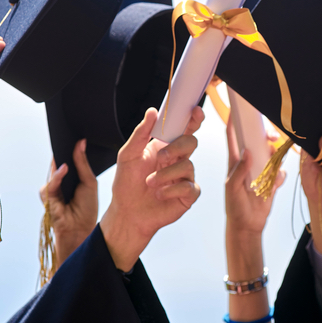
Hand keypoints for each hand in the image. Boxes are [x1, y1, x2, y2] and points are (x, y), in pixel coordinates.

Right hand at [40, 139, 98, 262]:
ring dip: (60, 160)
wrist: (81, 229)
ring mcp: (52, 188)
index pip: (67, 158)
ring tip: (66, 146)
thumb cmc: (87, 207)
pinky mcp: (48, 197)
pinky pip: (51, 183)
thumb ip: (82, 163)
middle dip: (62, 149)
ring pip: (53, 170)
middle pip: (58, 161)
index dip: (69, 146)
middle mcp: (59, 181)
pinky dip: (57, 176)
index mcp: (70, 177)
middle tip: (67, 134)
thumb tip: (80, 142)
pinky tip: (64, 169)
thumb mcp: (89, 182)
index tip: (73, 131)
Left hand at [100, 106, 203, 270]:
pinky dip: (172, 190)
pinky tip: (159, 195)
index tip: (194, 111)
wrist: (127, 212)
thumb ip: (141, 133)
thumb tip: (152, 111)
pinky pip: (190, 187)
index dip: (193, 118)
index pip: (184, 128)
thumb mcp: (128, 154)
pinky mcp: (188, 195)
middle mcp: (178, 160)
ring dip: (166, 174)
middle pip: (191, 142)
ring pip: (188, 166)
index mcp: (166, 147)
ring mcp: (185, 177)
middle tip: (161, 157)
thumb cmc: (127, 183)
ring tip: (150, 183)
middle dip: (177, 147)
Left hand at [225, 118, 283, 237]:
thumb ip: (240, 170)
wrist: (248, 225)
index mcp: (235, 160)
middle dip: (266, 134)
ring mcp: (261, 169)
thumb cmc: (235, 206)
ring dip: (276, 153)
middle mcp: (249, 161)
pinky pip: (280, 170)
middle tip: (273, 136)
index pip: (233, 135)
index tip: (238, 107)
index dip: (234, 120)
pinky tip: (275, 183)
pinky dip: (280, 174)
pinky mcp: (272, 179)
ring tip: (275, 159)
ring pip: (272, 152)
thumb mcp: (233, 188)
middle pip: (257, 139)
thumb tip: (247, 152)